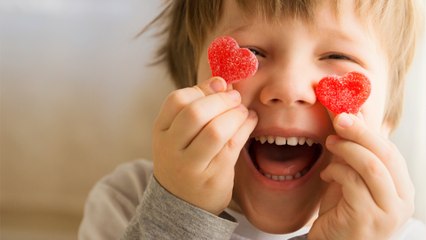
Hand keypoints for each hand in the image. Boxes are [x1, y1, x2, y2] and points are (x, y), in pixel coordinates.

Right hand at [152, 77, 257, 214]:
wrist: (182, 203)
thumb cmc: (184, 159)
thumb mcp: (179, 133)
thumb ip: (197, 106)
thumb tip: (221, 82)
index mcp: (161, 132)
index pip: (176, 100)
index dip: (202, 88)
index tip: (220, 86)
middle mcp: (171, 148)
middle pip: (196, 113)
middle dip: (221, 100)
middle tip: (235, 97)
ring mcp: (190, 166)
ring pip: (216, 130)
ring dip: (235, 114)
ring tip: (243, 111)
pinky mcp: (212, 177)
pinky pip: (233, 146)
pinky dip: (246, 128)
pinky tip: (250, 121)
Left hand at [309, 113, 414, 239]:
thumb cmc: (342, 213)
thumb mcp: (350, 178)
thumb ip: (353, 153)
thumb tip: (352, 115)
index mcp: (401, 188)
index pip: (390, 151)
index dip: (368, 129)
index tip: (348, 112)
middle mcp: (401, 201)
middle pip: (385, 154)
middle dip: (360, 132)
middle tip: (339, 118)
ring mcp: (387, 212)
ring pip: (371, 166)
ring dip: (346, 148)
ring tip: (330, 144)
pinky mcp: (368, 219)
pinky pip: (352, 183)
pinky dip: (336, 171)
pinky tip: (327, 174)